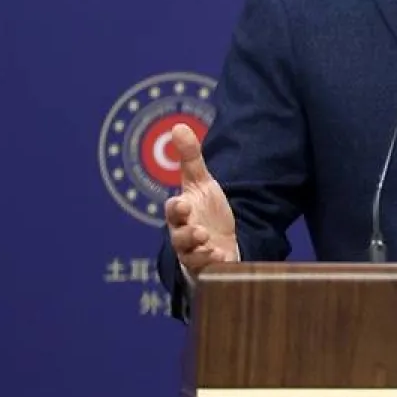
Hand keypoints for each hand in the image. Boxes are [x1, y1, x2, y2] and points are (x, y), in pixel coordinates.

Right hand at [165, 123, 238, 278]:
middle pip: (178, 238)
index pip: (173, 211)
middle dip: (187, 234)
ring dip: (199, 252)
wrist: (221, 241)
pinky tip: (223, 258)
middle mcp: (184, 236)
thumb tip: (178, 126)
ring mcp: (196, 255)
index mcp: (181, 214)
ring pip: (191, 257)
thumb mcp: (201, 183)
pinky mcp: (209, 269)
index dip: (176, 209)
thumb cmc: (206, 211)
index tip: (183, 204)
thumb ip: (190, 158)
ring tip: (210, 245)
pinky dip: (214, 265)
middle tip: (200, 231)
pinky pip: (208, 271)